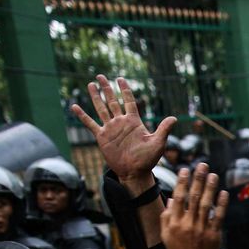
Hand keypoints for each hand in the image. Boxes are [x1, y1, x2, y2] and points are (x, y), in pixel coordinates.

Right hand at [71, 75, 175, 189]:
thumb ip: (163, 129)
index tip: (120, 78)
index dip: (125, 89)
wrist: (134, 172)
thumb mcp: (158, 143)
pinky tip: (74, 106)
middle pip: (112, 101)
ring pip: (101, 109)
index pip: (129, 101)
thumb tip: (174, 118)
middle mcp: (121, 122)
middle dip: (107, 88)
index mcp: (134, 121)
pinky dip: (82, 116)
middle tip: (101, 76)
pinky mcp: (102, 137)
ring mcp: (110, 129)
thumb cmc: (148, 159)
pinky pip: (90, 124)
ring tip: (91, 84)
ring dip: (96, 97)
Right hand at [159, 165, 227, 248]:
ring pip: (206, 204)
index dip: (182, 182)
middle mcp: (187, 223)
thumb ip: (166, 216)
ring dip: (210, 188)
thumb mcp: (165, 234)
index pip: (178, 197)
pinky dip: (221, 204)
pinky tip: (224, 193)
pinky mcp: (214, 234)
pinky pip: (218, 216)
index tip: (185, 169)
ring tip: (213, 175)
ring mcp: (201, 228)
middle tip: (202, 165)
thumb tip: (171, 198)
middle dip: (198, 179)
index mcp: (174, 222)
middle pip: (193, 197)